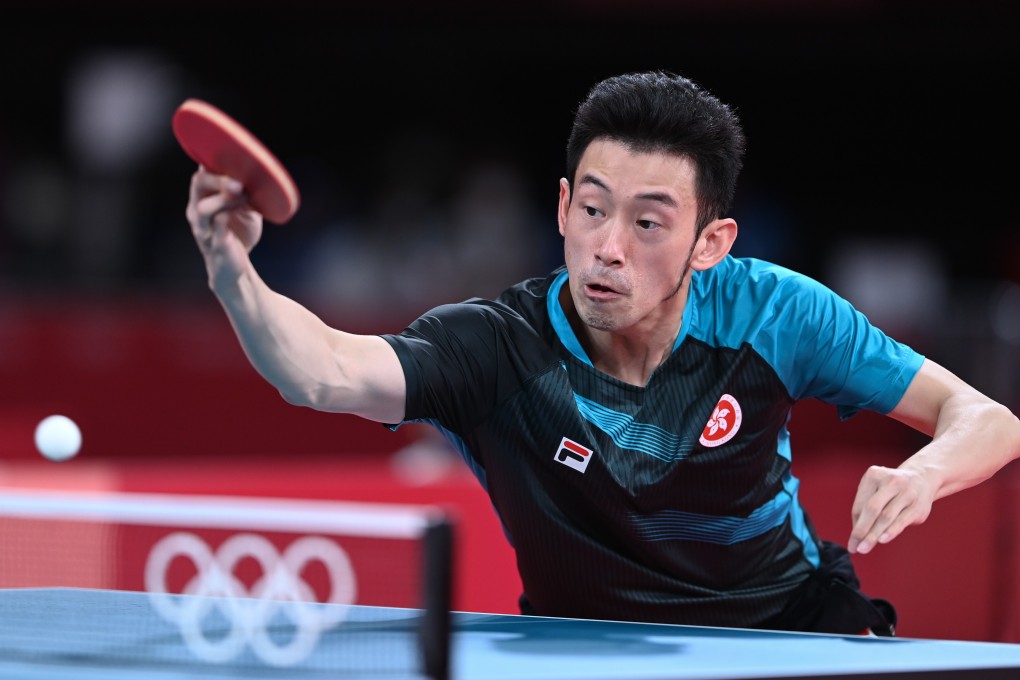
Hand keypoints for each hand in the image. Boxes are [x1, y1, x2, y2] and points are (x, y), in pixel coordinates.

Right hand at [185, 167, 262, 288]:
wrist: (236, 267)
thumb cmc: (239, 233)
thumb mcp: (245, 208)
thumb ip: (246, 191)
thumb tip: (258, 171)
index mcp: (203, 197)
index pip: (202, 172)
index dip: (215, 162)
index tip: (237, 160)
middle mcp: (197, 210)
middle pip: (198, 183)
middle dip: (220, 178)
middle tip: (240, 182)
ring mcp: (204, 228)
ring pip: (203, 208)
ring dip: (224, 200)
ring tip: (243, 199)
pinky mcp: (215, 245)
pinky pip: (217, 229)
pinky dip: (227, 220)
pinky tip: (238, 215)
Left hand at [848, 465, 935, 553]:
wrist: (922, 478)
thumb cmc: (891, 489)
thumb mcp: (876, 490)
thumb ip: (865, 509)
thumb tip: (856, 535)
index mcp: (874, 475)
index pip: (860, 504)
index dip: (855, 524)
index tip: (851, 542)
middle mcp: (890, 481)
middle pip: (871, 509)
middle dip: (861, 530)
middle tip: (855, 548)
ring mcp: (906, 492)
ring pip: (886, 516)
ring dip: (873, 534)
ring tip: (864, 548)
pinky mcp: (918, 505)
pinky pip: (902, 520)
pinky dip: (891, 531)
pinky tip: (882, 540)